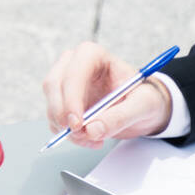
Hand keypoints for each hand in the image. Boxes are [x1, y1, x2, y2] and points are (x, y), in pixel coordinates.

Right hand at [42, 41, 173, 147]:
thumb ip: (120, 116)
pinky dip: (68, 135)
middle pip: (53, 86)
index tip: (78, 124)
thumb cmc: (142, 98)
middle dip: (63, 115)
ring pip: (51, 105)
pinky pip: (54, 120)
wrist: (139, 106)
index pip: (73, 73)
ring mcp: (63, 82)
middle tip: (81, 135)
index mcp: (93, 55)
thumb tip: (92, 130)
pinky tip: (90, 138)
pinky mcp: (60, 102)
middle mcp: (72, 64)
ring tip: (96, 138)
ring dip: (67, 129)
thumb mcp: (142, 105)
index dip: (71, 99)